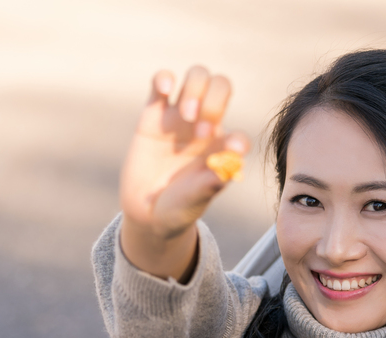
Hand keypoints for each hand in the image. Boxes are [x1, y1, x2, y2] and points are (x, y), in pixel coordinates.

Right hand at [119, 66, 249, 279]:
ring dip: (196, 90)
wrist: (146, 212)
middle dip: (214, 103)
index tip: (226, 156)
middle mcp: (204, 127)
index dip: (237, 140)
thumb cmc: (179, 207)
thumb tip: (236, 158)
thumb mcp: (197, 199)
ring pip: (196, 76)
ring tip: (186, 117)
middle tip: (201, 134)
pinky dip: (165, 78)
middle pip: (220, 86)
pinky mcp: (153, 114)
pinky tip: (166, 90)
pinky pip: (161, 82)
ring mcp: (179, 118)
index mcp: (222, 149)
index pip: (239, 132)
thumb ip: (214, 181)